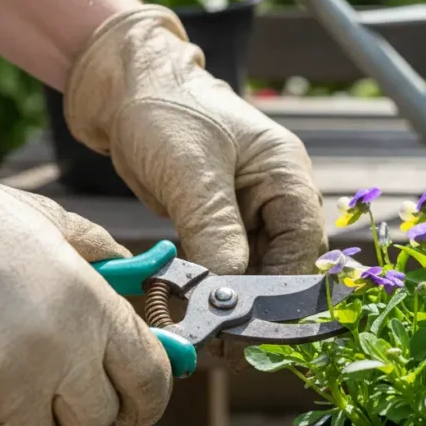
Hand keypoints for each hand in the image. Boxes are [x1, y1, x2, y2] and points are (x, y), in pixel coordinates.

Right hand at [0, 119, 171, 425]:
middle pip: (93, 419)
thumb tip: (138, 277)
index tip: (136, 410)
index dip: (147, 401)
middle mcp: (60, 351)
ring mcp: (7, 386)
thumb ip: (100, 256)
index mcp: (92, 306)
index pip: (149, 379)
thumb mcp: (51, 224)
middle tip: (45, 379)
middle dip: (73, 405)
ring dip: (16, 419)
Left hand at [63, 6, 327, 364]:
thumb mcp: (192, 172)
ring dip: (225, 297)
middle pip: (281, 263)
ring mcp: (246, 207)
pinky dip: (204, 283)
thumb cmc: (165, 110)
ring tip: (198, 328)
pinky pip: (220, 261)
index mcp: (286, 174)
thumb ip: (215, 231)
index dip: (283, 289)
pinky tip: (182, 302)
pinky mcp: (215, 218)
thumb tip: (229, 291)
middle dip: (252, 302)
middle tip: (222, 341)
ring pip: (250, 268)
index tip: (251, 326)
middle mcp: (274, 194)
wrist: (122, 85)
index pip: (303, 244)